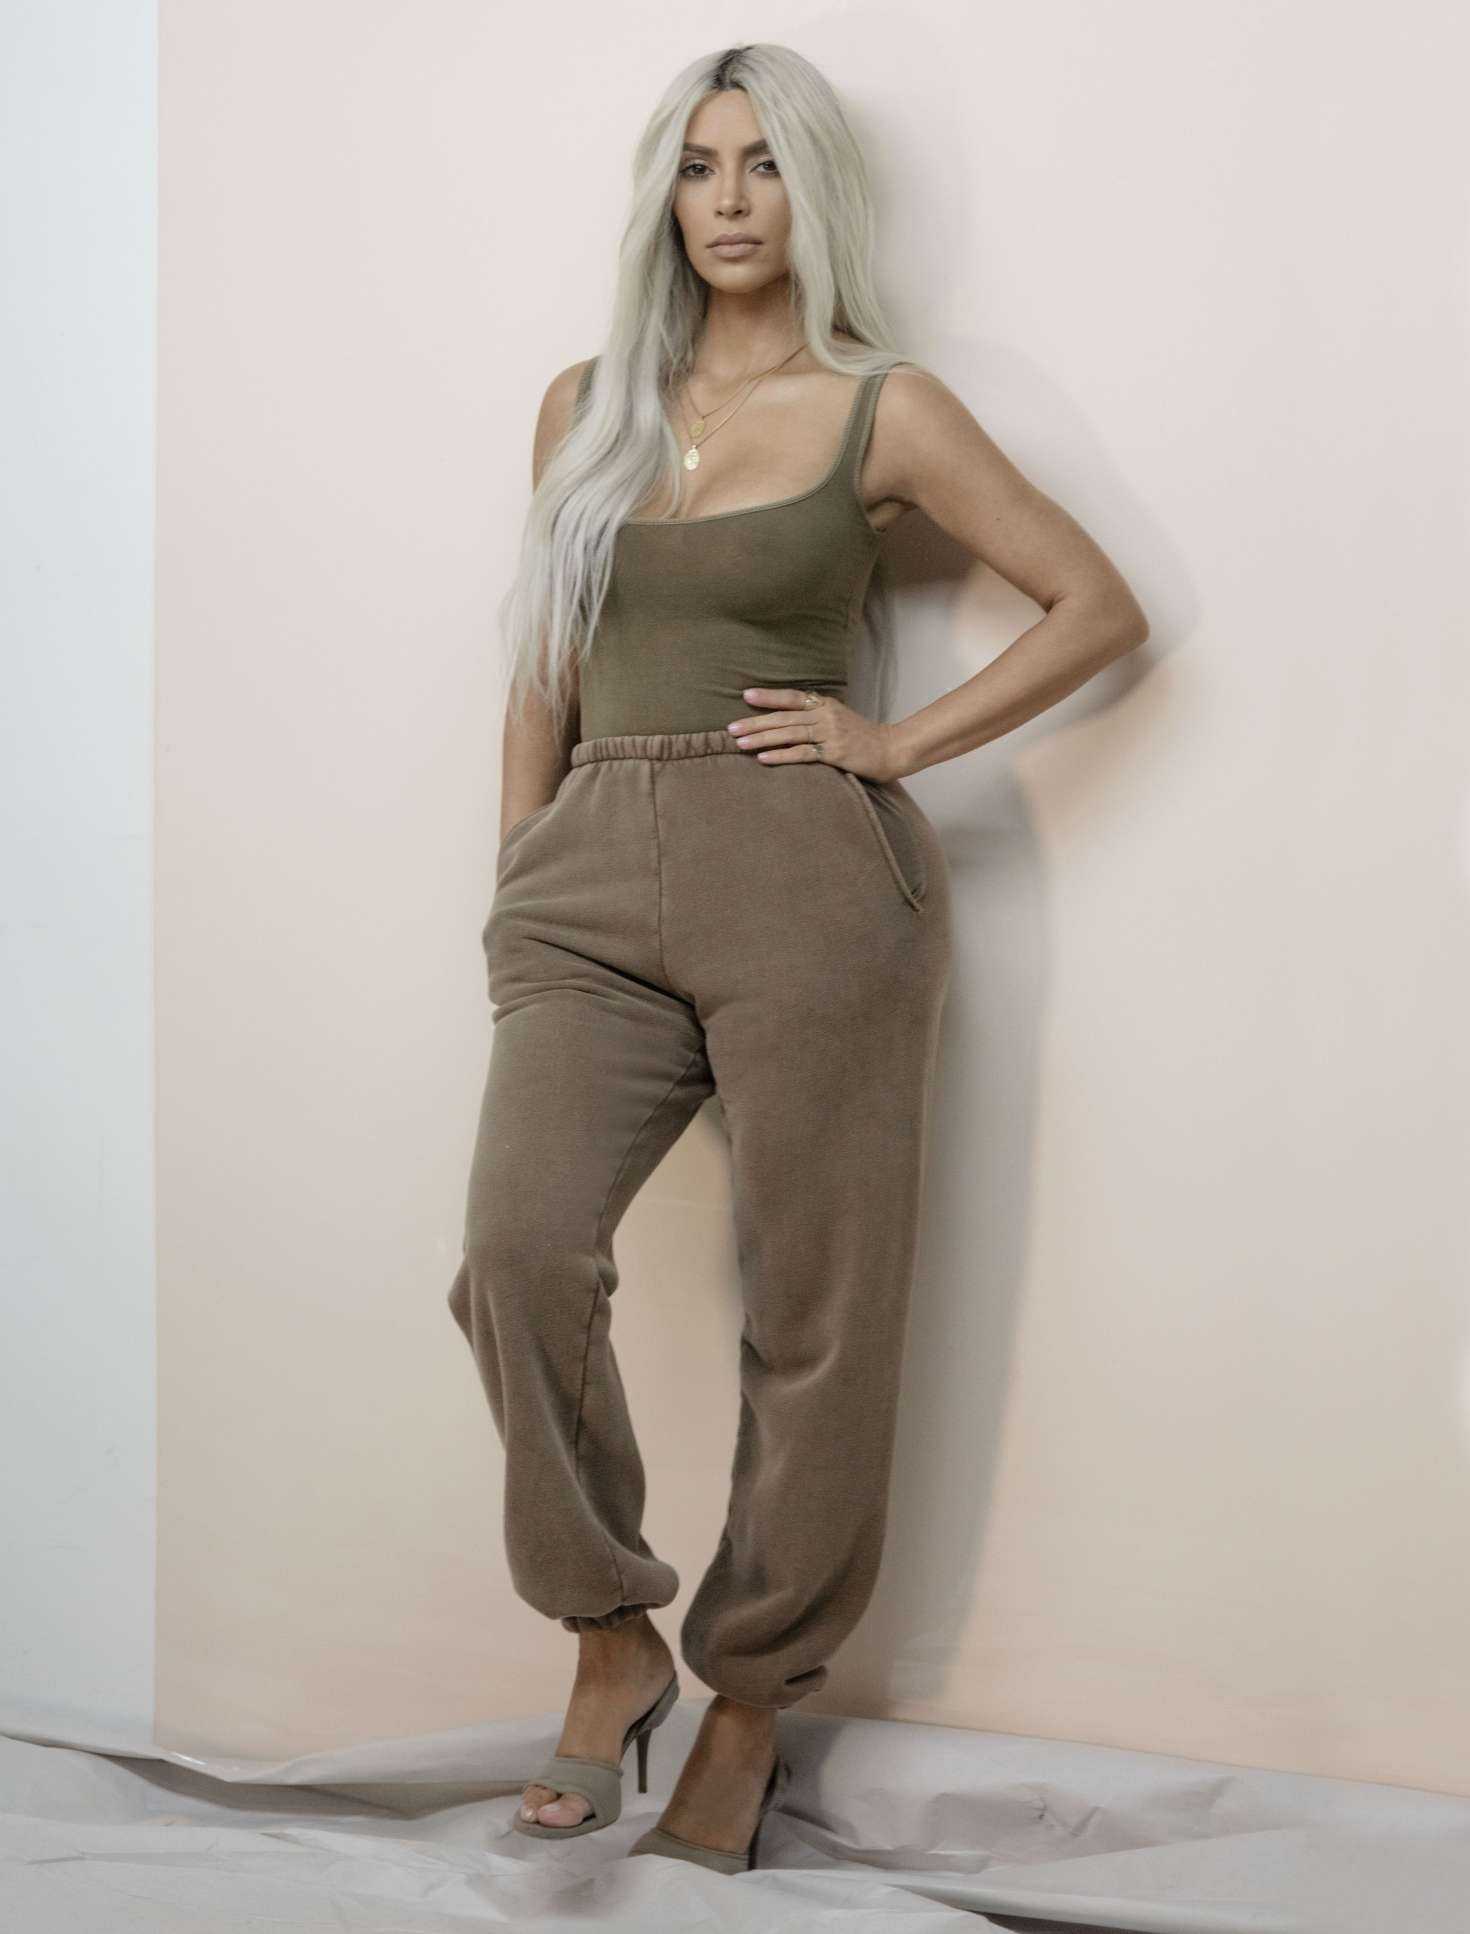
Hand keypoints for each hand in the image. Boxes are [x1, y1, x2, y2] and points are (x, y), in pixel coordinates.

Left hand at [725, 688, 905, 781]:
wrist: (892, 750)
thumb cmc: (862, 738)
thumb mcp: (839, 719)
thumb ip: (816, 716)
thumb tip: (786, 722)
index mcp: (826, 704)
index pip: (792, 697)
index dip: (769, 697)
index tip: (746, 695)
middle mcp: (826, 715)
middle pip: (784, 717)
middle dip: (755, 722)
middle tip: (731, 728)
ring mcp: (831, 733)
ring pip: (789, 734)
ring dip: (762, 738)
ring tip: (740, 744)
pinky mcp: (835, 753)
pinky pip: (802, 754)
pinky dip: (781, 756)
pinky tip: (763, 758)